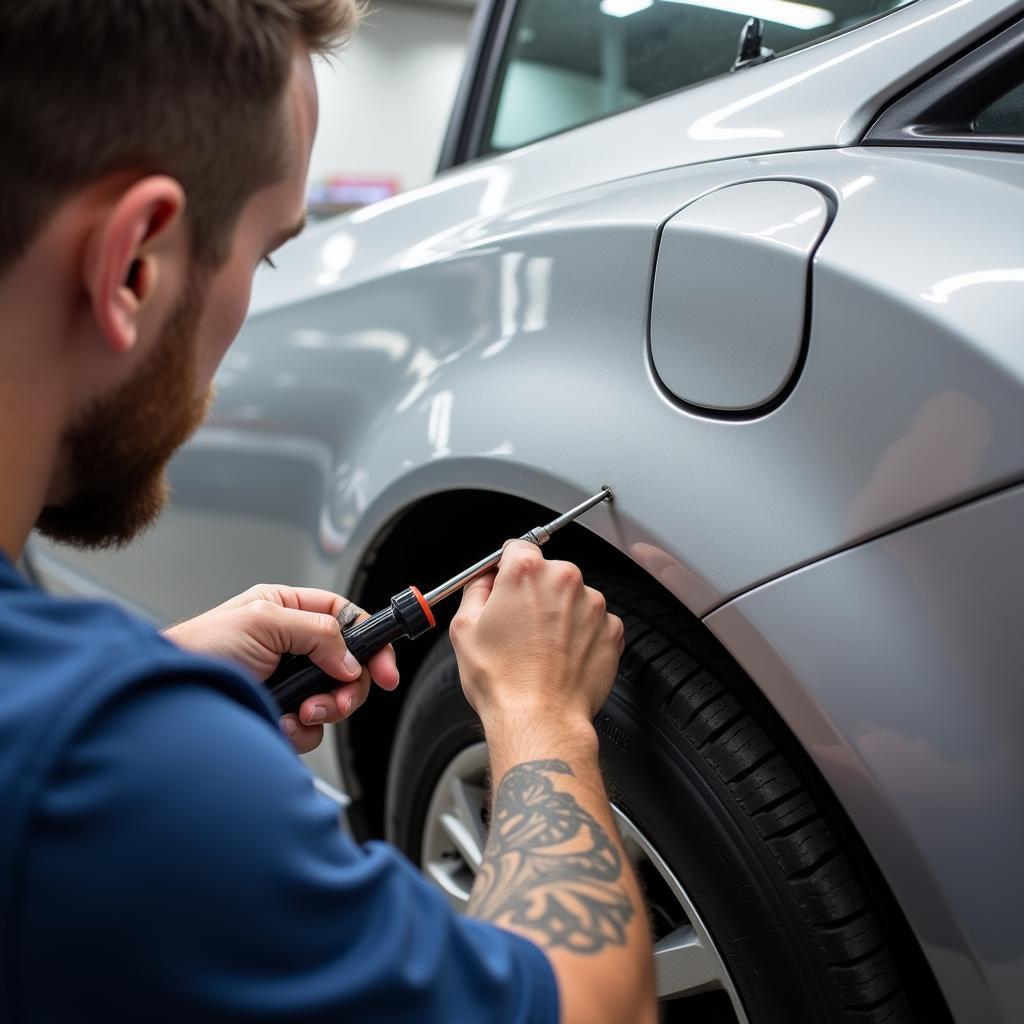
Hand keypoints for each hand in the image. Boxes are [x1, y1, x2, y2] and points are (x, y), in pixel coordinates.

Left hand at [163, 583, 398, 753]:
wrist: (164, 700)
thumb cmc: (197, 651)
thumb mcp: (262, 623)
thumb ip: (315, 632)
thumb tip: (350, 658)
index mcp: (288, 610)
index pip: (346, 619)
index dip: (371, 641)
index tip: (386, 669)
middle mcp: (291, 645)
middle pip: (349, 665)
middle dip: (348, 687)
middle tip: (336, 700)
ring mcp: (287, 683)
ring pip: (333, 700)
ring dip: (322, 712)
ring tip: (298, 713)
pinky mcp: (279, 714)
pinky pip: (310, 728)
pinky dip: (300, 731)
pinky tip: (279, 723)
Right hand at [449, 541, 623, 728]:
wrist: (540, 719)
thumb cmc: (504, 681)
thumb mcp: (464, 629)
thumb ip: (474, 591)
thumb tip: (482, 581)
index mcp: (527, 572)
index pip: (517, 547)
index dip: (507, 566)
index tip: (506, 581)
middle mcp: (564, 580)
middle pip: (548, 572)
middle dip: (534, 592)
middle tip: (520, 625)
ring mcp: (593, 605)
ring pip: (572, 597)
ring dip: (559, 613)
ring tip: (541, 648)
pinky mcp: (612, 630)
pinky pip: (594, 622)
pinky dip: (581, 635)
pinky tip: (562, 657)